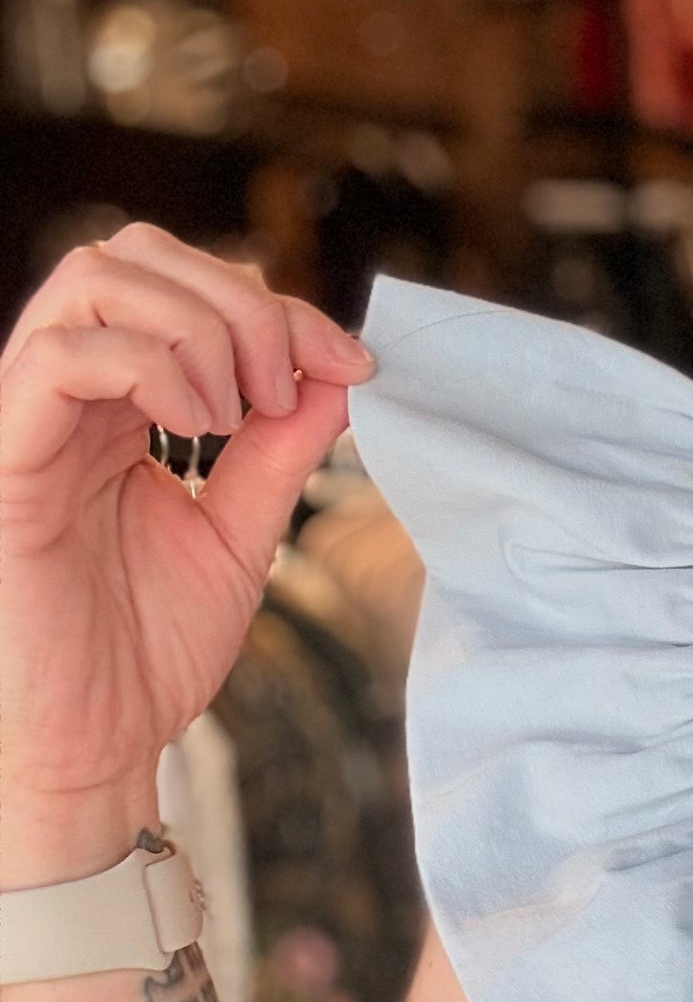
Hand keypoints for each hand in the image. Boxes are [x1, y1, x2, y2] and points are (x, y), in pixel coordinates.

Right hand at [0, 222, 376, 820]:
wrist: (94, 746)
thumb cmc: (146, 655)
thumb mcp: (240, 536)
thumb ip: (280, 453)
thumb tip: (338, 373)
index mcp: (117, 405)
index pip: (184, 288)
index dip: (278, 306)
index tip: (349, 366)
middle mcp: (67, 397)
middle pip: (134, 255)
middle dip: (238, 300)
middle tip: (287, 389)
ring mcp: (30, 420)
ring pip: (93, 280)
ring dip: (197, 329)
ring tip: (238, 416)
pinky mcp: (8, 461)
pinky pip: (58, 358)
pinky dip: (146, 367)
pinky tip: (194, 430)